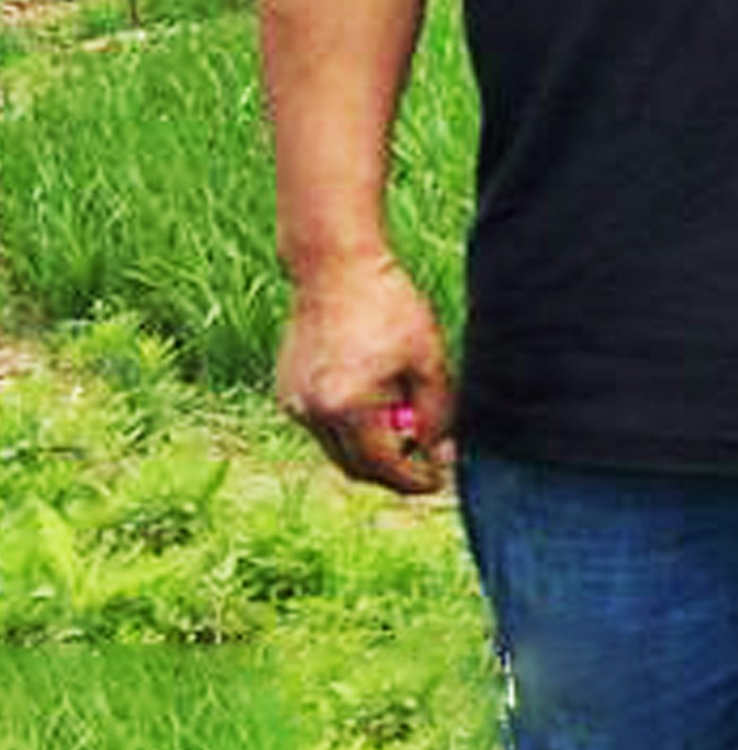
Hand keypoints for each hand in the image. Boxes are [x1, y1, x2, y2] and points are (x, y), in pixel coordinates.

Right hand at [274, 254, 455, 494]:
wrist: (335, 269)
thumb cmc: (388, 307)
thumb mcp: (427, 359)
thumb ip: (438, 412)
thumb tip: (441, 454)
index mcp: (347, 407)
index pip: (383, 466)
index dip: (414, 479)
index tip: (438, 481)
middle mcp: (311, 413)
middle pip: (356, 467)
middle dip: (392, 470)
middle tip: (425, 460)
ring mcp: (293, 403)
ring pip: (337, 448)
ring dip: (370, 446)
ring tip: (402, 414)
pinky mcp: (285, 390)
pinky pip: (322, 425)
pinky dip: (349, 424)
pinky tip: (372, 392)